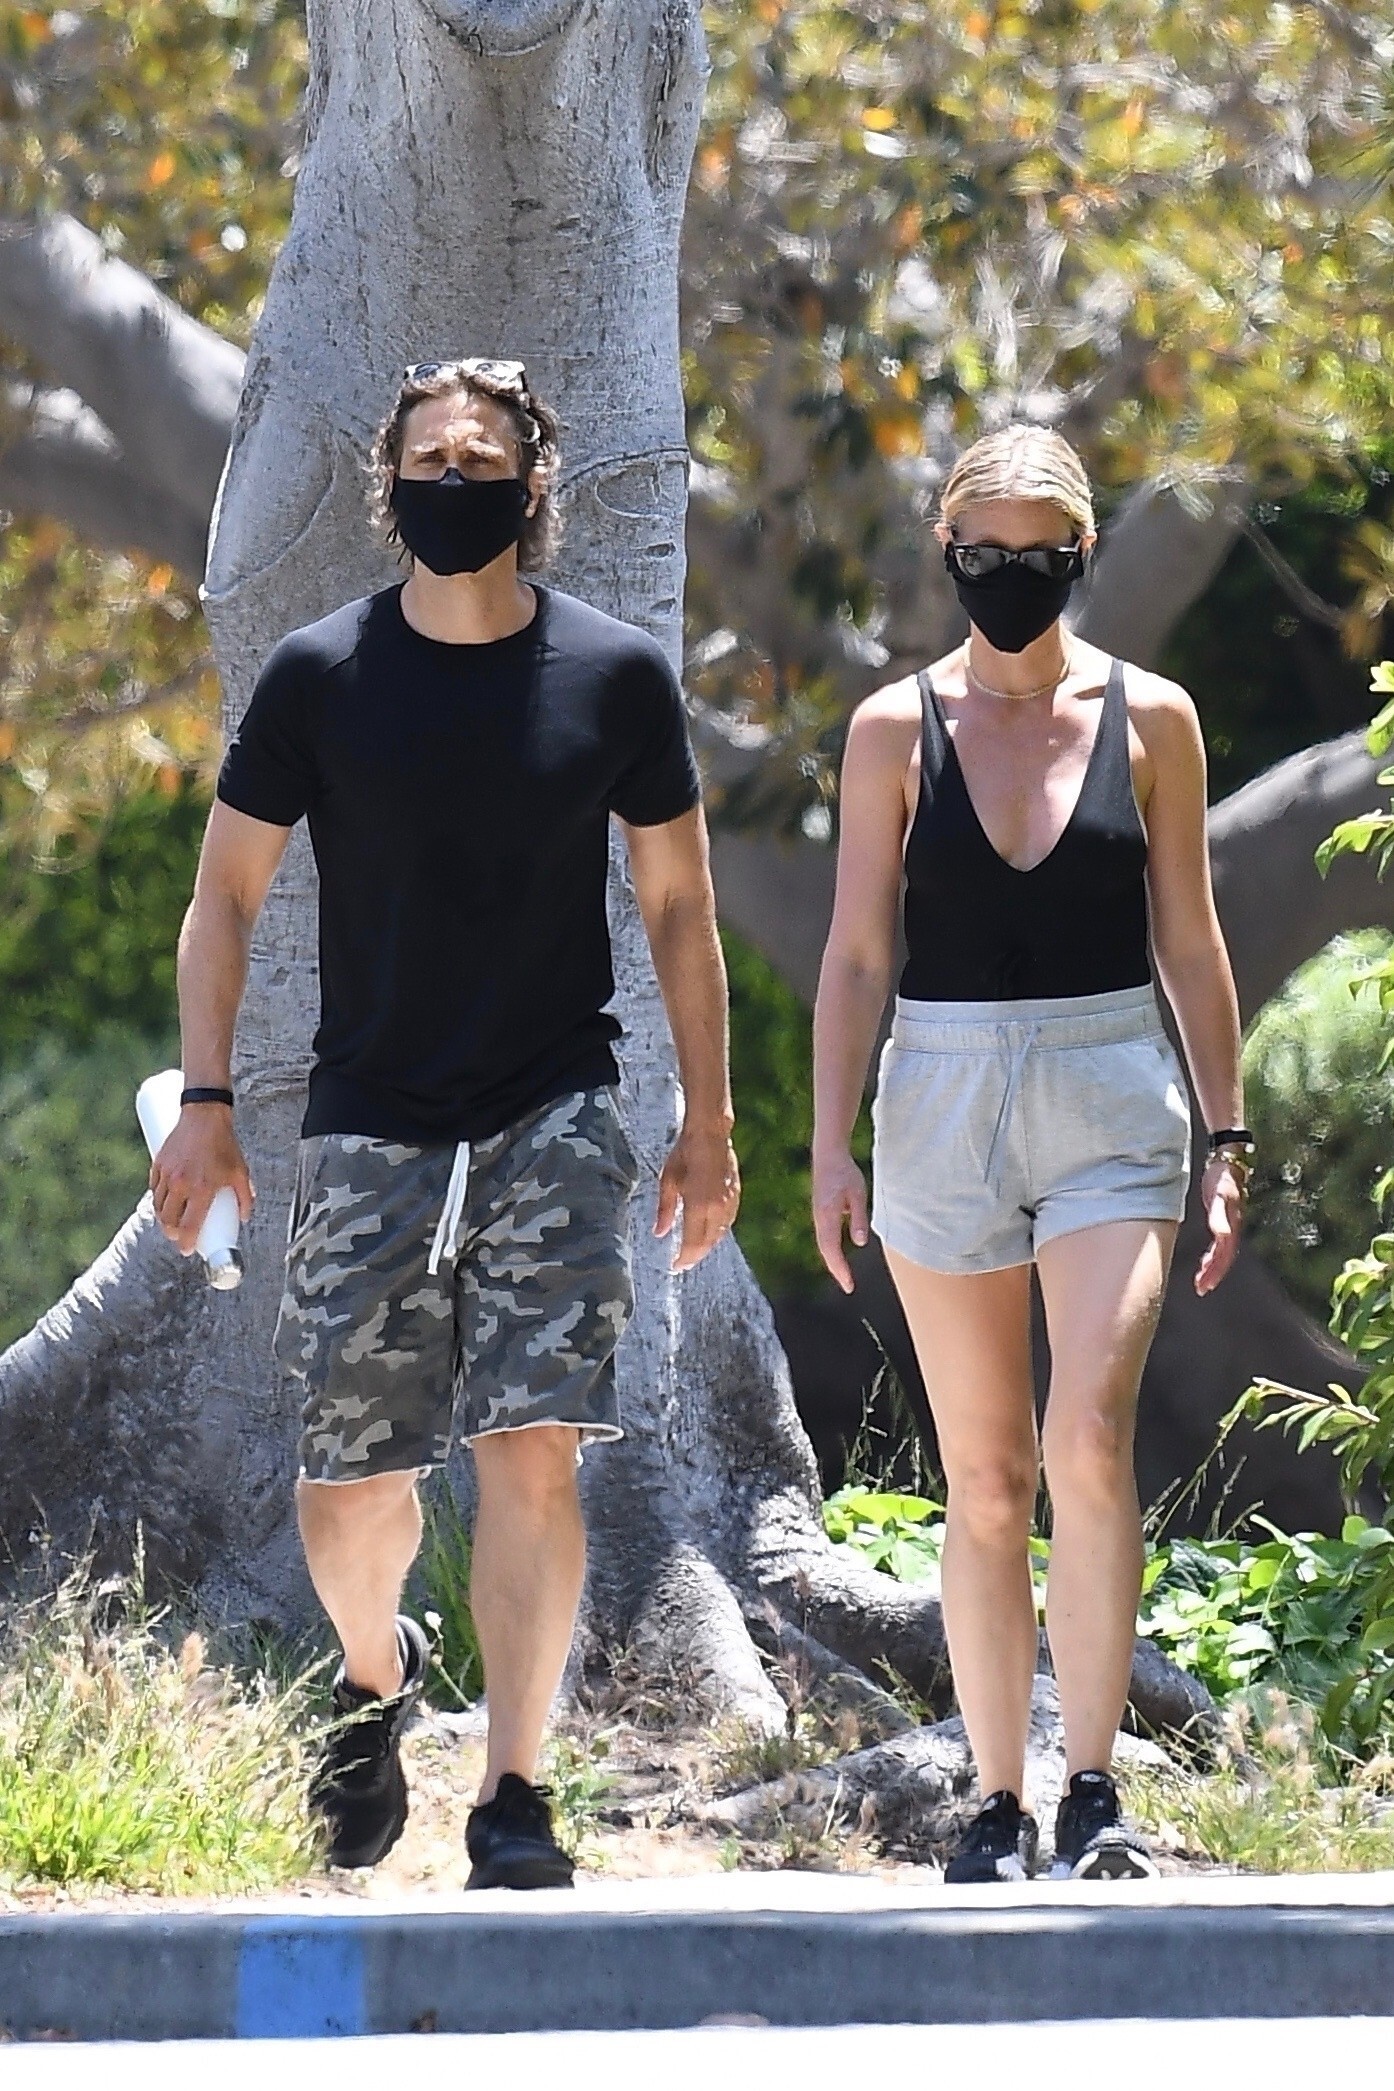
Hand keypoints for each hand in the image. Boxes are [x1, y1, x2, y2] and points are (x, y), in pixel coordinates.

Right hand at [150, 1106, 254, 1253]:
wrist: (204, 1115)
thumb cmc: (225, 1144)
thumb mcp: (240, 1172)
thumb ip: (245, 1197)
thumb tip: (244, 1218)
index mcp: (202, 1189)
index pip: (189, 1225)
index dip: (187, 1242)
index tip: (187, 1250)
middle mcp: (182, 1184)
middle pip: (168, 1220)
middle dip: (172, 1233)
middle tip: (178, 1236)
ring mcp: (167, 1174)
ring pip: (158, 1205)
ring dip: (163, 1218)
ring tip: (171, 1222)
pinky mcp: (158, 1164)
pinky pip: (153, 1188)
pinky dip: (157, 1199)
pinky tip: (163, 1202)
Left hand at [654, 1123, 739, 1271]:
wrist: (710, 1135)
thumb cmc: (685, 1154)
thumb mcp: (668, 1181)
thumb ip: (665, 1210)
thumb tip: (659, 1233)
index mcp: (698, 1206)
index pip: (693, 1243)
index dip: (684, 1258)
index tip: (674, 1266)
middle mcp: (717, 1208)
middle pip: (708, 1243)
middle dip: (695, 1256)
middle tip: (682, 1263)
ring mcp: (729, 1203)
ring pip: (720, 1235)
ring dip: (707, 1246)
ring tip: (693, 1251)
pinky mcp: (736, 1196)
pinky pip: (728, 1223)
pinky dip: (717, 1233)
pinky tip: (708, 1233)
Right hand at [812, 1146, 868, 1293]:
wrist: (827, 1155)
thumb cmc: (845, 1173)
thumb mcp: (858, 1194)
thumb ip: (858, 1218)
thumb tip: (859, 1243)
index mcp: (828, 1216)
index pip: (832, 1249)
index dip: (840, 1269)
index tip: (849, 1285)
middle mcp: (820, 1219)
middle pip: (825, 1250)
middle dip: (836, 1270)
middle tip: (848, 1286)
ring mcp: (818, 1216)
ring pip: (824, 1244)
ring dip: (833, 1261)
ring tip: (844, 1275)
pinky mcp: (820, 1212)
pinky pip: (825, 1236)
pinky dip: (831, 1250)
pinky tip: (838, 1254)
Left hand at [1194, 1153, 1244, 1295]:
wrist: (1227, 1157)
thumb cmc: (1223, 1176)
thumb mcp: (1220, 1195)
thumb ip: (1219, 1215)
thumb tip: (1221, 1235)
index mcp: (1232, 1225)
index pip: (1224, 1255)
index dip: (1215, 1272)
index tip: (1203, 1286)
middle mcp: (1232, 1227)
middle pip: (1225, 1258)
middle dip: (1213, 1275)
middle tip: (1201, 1289)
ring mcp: (1229, 1223)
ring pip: (1222, 1253)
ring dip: (1213, 1268)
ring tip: (1201, 1282)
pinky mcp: (1223, 1217)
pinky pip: (1219, 1243)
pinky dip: (1212, 1255)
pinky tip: (1205, 1261)